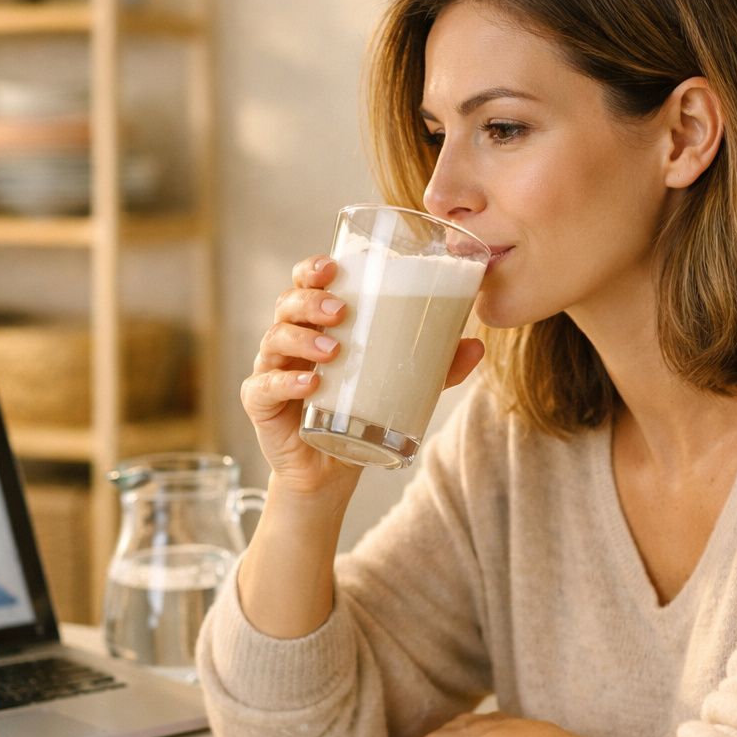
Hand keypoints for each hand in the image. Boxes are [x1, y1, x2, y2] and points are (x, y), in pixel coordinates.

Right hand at [239, 254, 484, 495]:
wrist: (329, 469)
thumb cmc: (359, 413)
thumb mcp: (402, 386)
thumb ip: (436, 368)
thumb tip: (476, 346)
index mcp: (316, 324)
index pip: (305, 284)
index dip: (312, 269)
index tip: (333, 266)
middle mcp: (288, 340)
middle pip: (287, 304)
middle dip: (311, 301)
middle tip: (341, 310)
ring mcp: (271, 370)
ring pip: (275, 339)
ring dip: (303, 339)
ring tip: (334, 350)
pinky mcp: (260, 404)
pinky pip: (265, 386)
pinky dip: (285, 382)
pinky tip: (309, 384)